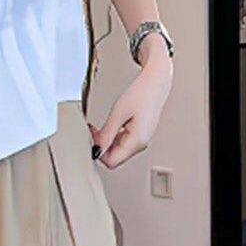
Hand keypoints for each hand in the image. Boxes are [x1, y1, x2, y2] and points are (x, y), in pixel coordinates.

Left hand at [87, 40, 172, 169]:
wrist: (156, 83)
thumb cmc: (141, 94)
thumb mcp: (118, 112)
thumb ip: (107, 133)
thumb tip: (97, 148)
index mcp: (138, 141)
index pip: (112, 161)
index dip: (98, 153)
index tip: (89, 139)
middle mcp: (141, 144)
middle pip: (115, 157)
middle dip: (100, 147)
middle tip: (90, 131)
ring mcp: (141, 140)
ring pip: (118, 150)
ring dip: (105, 142)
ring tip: (96, 128)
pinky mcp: (140, 134)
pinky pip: (123, 142)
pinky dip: (112, 137)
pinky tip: (107, 127)